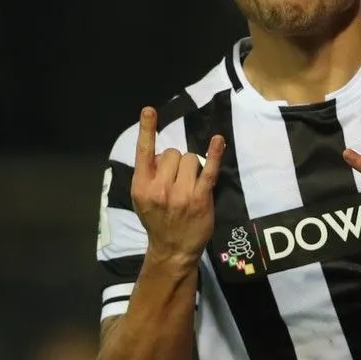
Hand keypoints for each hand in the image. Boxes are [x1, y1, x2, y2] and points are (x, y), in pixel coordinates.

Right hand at [131, 107, 224, 262]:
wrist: (173, 249)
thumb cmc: (158, 220)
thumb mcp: (141, 199)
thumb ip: (148, 175)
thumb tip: (164, 155)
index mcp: (141, 185)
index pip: (143, 152)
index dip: (147, 129)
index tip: (150, 110)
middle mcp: (159, 188)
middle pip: (173, 153)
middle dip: (176, 162)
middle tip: (176, 181)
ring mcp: (181, 194)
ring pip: (190, 158)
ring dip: (192, 166)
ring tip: (188, 185)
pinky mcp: (200, 198)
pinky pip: (209, 170)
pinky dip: (214, 154)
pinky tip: (218, 141)